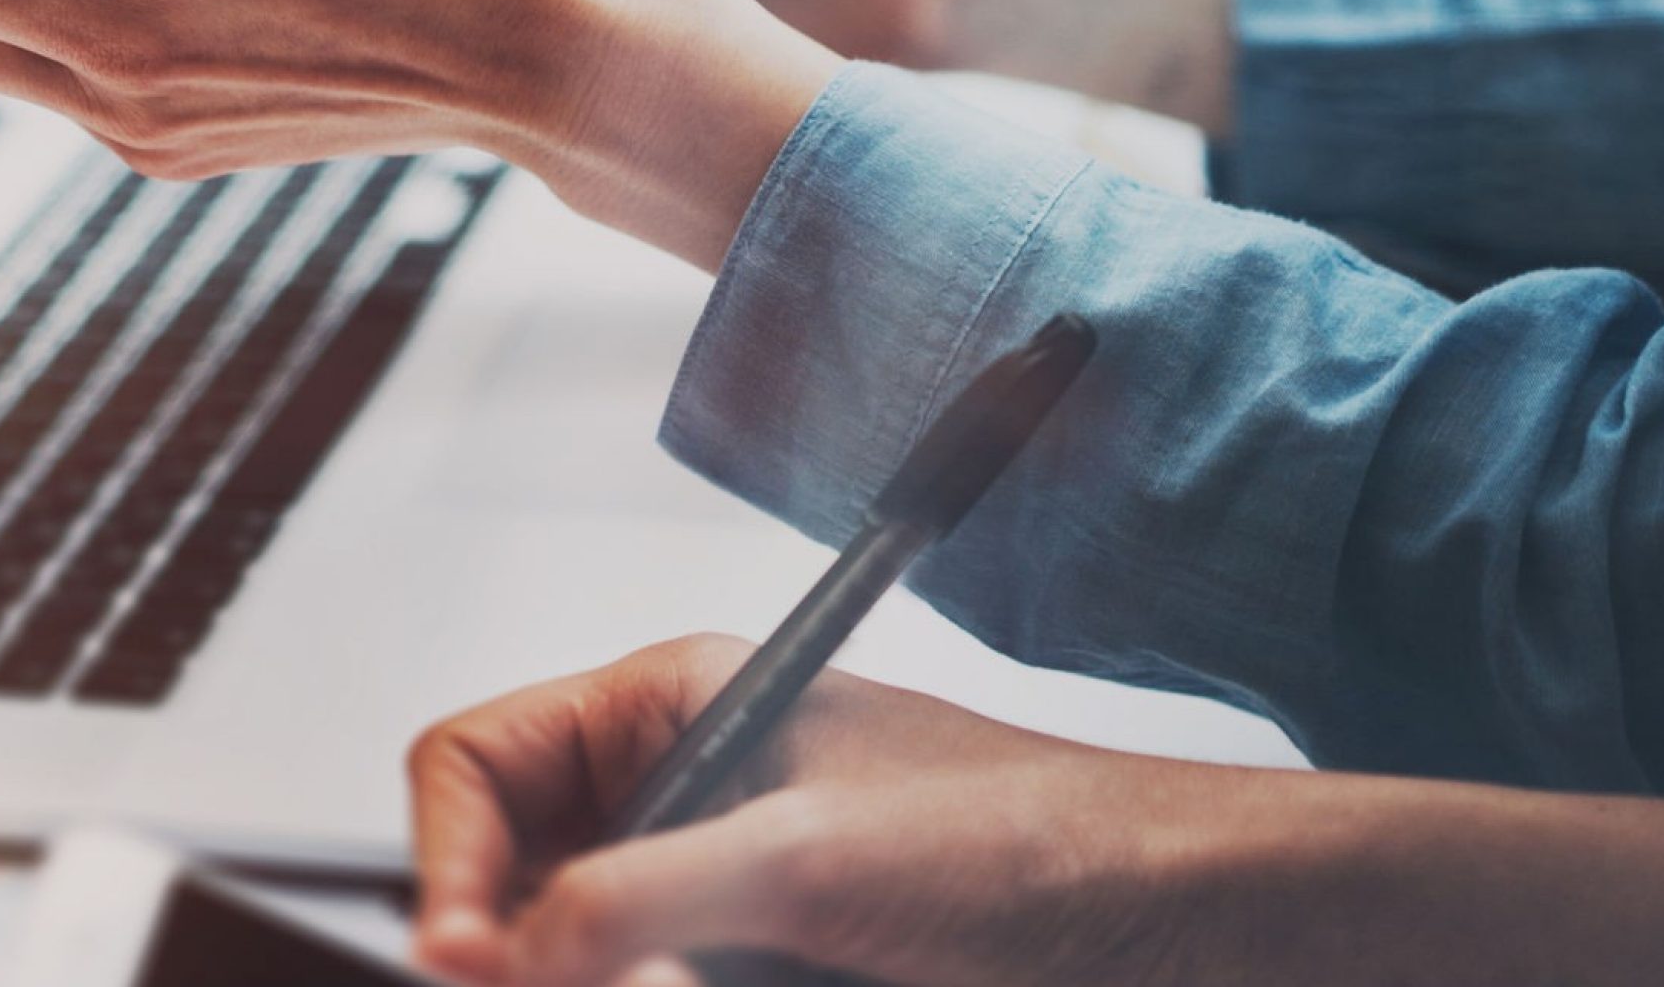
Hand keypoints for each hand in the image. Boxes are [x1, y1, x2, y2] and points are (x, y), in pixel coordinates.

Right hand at [409, 640, 1663, 986]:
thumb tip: (483, 958)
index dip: (446, 868)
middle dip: (519, 956)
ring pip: (586, 966)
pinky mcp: (782, 974)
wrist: (1217, 929)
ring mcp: (735, 899)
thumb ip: (632, 901)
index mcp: (677, 704)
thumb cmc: (1049, 849)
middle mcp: (689, 795)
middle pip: (509, 886)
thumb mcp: (813, 865)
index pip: (473, 766)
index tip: (468, 970)